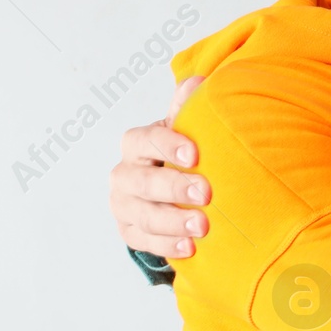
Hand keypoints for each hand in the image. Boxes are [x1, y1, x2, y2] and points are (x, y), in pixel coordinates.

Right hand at [109, 75, 208, 257]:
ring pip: (142, 215)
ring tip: (203, 227)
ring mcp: (123, 205)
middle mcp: (124, 174)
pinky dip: (167, 245)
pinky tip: (190, 248)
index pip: (144, 141)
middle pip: (142, 182)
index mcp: (136, 144)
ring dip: (173, 221)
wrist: (170, 190)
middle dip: (174, 187)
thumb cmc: (180, 154)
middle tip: (206, 193)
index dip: (167, 146)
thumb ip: (188, 109)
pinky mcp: (129, 232)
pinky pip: (144, 241)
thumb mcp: (184, 130)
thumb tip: (195, 83)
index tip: (195, 154)